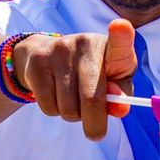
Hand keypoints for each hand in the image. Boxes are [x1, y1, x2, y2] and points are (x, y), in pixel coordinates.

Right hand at [12, 19, 136, 140]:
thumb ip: (120, 95)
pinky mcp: (37, 63)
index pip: (119, 41)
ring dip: (72, 115)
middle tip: (95, 133)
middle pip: (92, 98)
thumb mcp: (113, 80)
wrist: (45, 53)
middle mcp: (85, 43)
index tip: (121, 27)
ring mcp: (59, 51)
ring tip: (72, 100)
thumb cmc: (91, 72)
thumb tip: (119, 109)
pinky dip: (54, 111)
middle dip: (95, 124)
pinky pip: (48, 107)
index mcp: (110, 47)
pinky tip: (56, 95)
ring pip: (68, 108)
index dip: (121, 35)